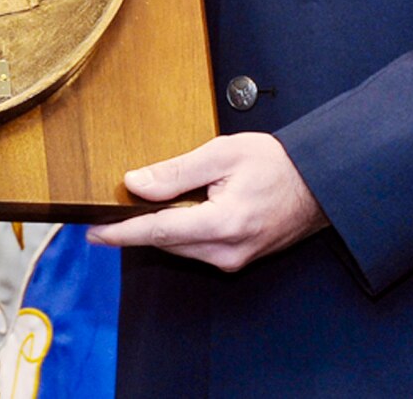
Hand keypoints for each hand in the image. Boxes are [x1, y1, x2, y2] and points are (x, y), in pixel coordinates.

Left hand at [87, 133, 325, 271]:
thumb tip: (135, 183)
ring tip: (145, 205)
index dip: (121, 233)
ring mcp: (234, 259)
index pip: (157, 232)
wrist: (319, 183)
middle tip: (112, 208)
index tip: (93, 233)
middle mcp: (227, 251)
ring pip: (180, 247)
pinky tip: (178, 211)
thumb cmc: (277, 164)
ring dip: (159, 229)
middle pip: (165, 242)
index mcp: (222, 224)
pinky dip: (181, 232)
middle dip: (136, 227)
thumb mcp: (222, 154)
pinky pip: (197, 248)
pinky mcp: (238, 259)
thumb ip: (175, 172)